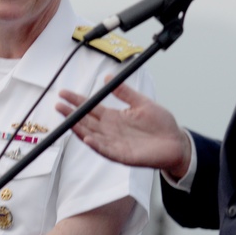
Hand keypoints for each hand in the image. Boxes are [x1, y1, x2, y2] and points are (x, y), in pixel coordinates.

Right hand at [56, 81, 190, 179]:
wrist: (177, 142)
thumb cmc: (161, 124)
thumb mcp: (142, 103)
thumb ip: (125, 92)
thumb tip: (108, 78)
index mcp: (115, 117)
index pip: (91, 108)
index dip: (77, 101)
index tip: (63, 93)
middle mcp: (112, 131)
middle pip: (87, 122)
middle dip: (72, 114)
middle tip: (58, 105)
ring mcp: (116, 144)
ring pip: (92, 136)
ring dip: (79, 129)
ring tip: (68, 120)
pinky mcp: (124, 156)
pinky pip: (107, 151)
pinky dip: (96, 145)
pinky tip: (88, 138)